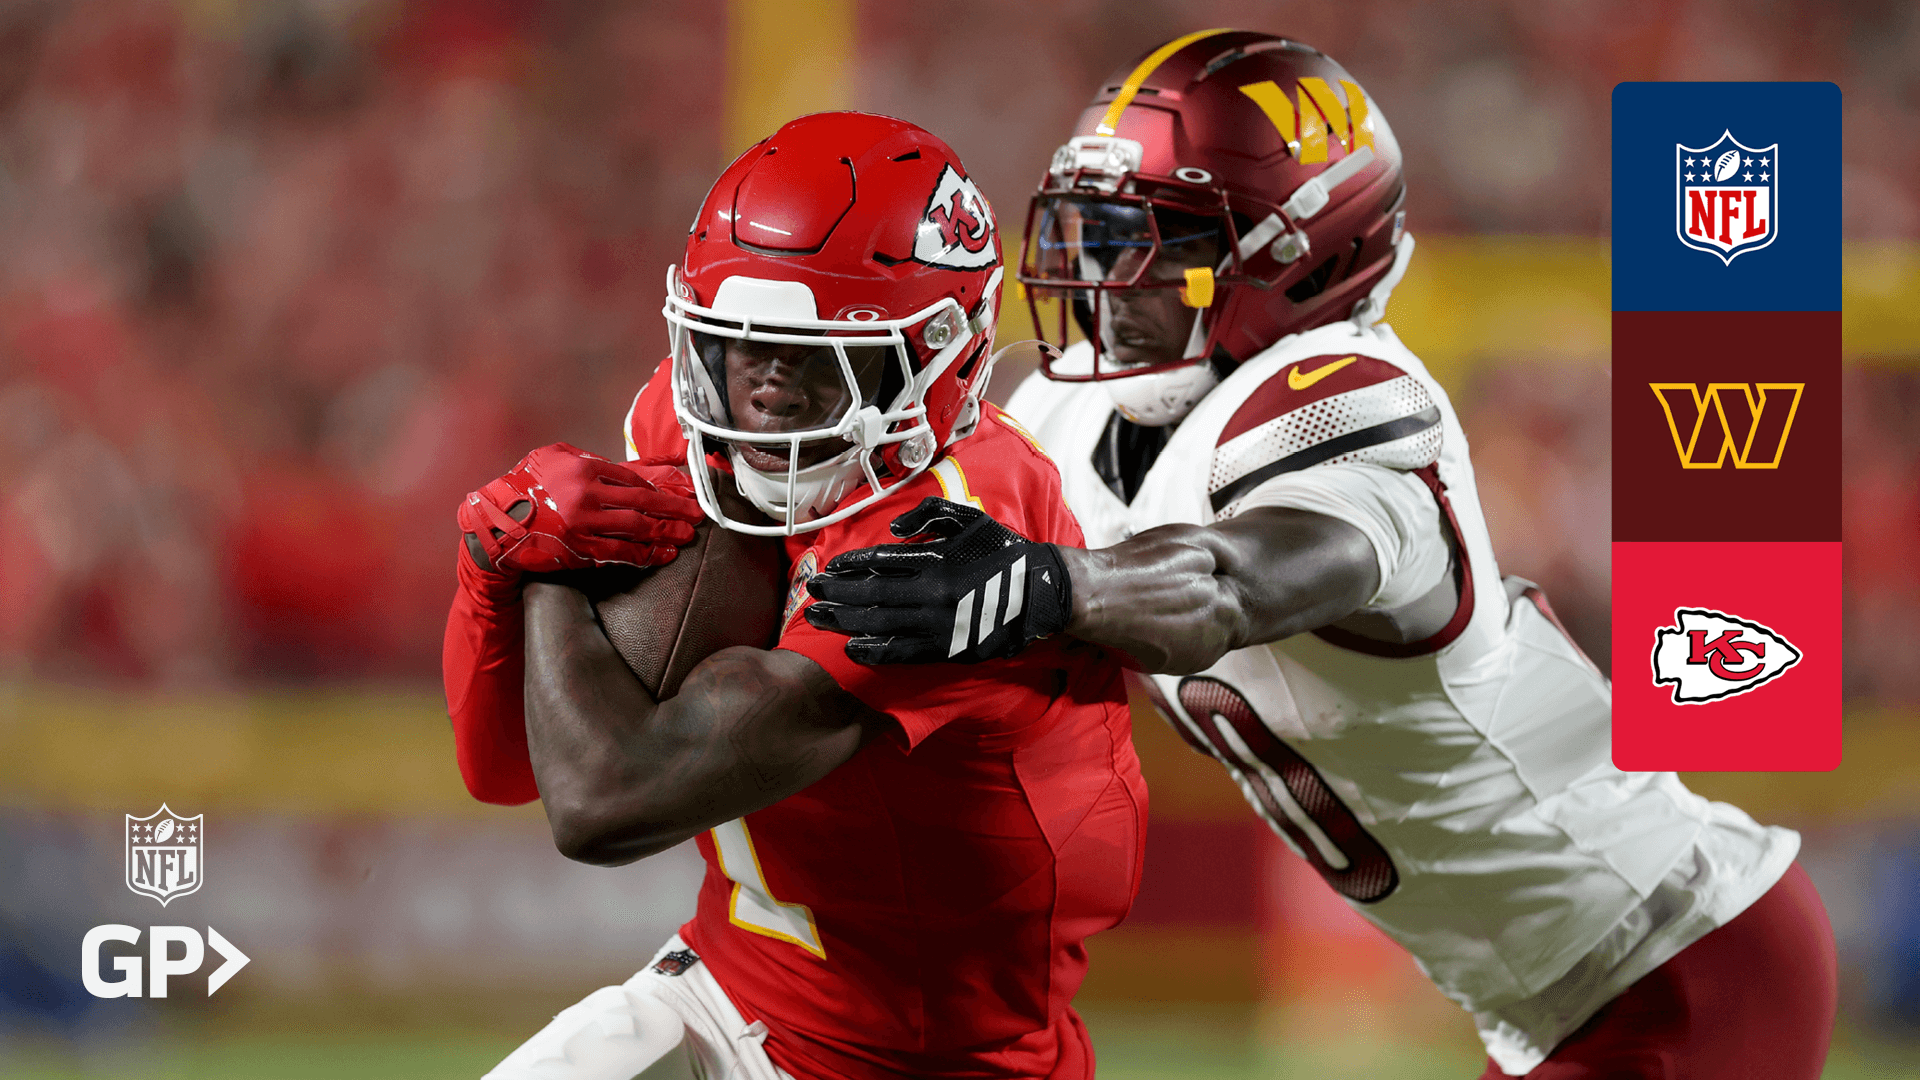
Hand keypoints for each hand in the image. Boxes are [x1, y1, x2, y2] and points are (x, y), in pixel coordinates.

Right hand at [458, 444, 701, 576]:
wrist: (495, 523)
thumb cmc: (526, 485)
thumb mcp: (554, 457)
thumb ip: (589, 459)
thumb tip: (626, 466)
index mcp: (583, 470)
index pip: (633, 478)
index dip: (659, 487)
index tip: (677, 494)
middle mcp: (587, 497)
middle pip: (643, 502)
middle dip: (675, 509)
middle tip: (697, 514)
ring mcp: (584, 526)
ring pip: (637, 529)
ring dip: (666, 533)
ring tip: (687, 535)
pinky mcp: (579, 550)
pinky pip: (620, 553)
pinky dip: (645, 555)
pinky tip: (663, 554)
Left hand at [804, 498, 1071, 663]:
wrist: (1040, 592)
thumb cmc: (1000, 551)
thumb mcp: (968, 518)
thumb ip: (928, 514)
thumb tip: (890, 531)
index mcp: (936, 559)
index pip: (880, 563)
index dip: (850, 567)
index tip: (829, 569)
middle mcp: (932, 592)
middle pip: (870, 595)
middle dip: (836, 594)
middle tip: (811, 593)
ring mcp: (938, 624)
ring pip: (879, 624)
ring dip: (843, 621)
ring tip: (816, 618)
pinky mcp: (948, 649)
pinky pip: (902, 653)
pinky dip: (874, 651)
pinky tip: (851, 648)